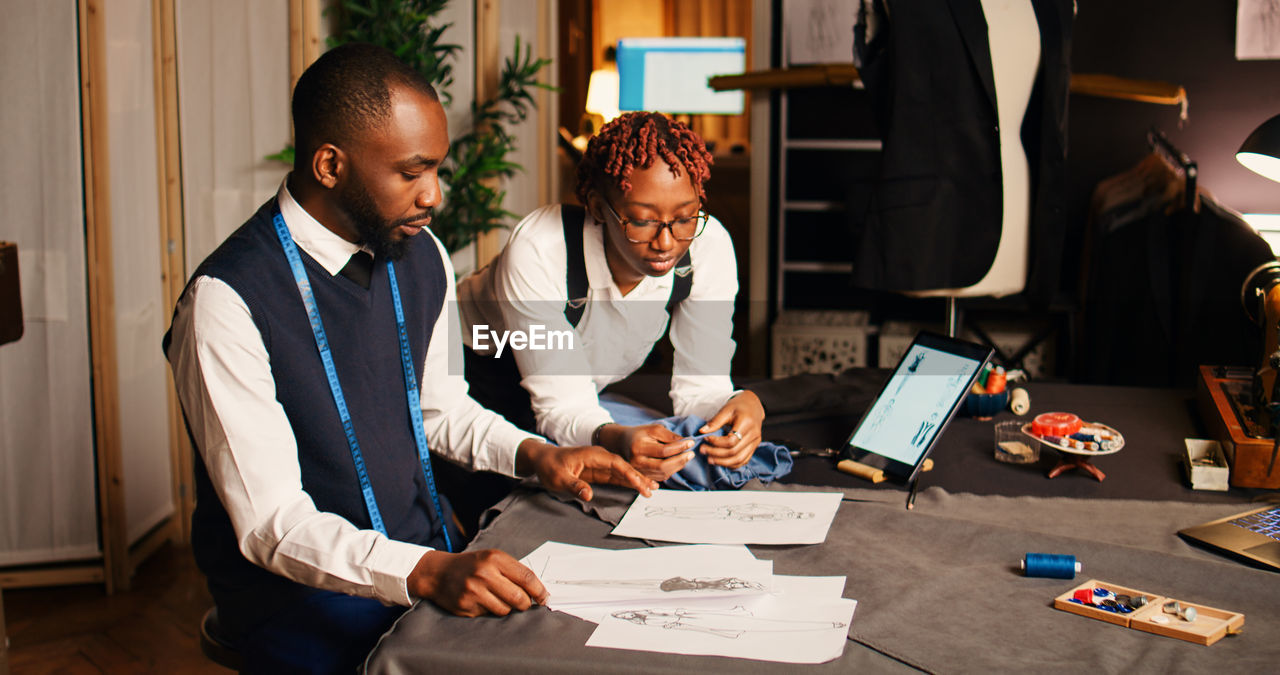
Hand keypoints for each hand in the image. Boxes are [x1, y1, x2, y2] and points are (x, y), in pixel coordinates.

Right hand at [408, 549, 546, 616]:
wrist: (438, 573)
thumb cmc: (471, 565)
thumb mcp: (492, 558)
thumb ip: (513, 571)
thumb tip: (537, 591)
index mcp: (495, 559)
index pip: (526, 577)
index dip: (540, 591)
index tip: (545, 598)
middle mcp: (484, 574)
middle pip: (519, 598)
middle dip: (525, 604)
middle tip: (523, 603)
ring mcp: (474, 592)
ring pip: (505, 610)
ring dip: (506, 608)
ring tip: (495, 598)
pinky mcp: (466, 607)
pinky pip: (488, 615)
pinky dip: (489, 611)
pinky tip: (480, 601)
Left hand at [516, 439, 657, 500]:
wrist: (542, 459)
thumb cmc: (549, 466)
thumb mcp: (558, 478)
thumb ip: (574, 485)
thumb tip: (588, 495)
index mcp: (592, 455)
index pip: (616, 463)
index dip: (629, 473)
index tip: (640, 484)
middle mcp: (599, 457)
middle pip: (623, 467)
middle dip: (638, 477)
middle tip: (652, 489)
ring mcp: (599, 464)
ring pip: (622, 472)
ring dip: (636, 480)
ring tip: (652, 488)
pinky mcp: (598, 472)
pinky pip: (616, 477)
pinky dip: (627, 482)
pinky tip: (638, 486)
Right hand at [598, 423, 696, 481]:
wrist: (624, 443)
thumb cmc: (640, 434)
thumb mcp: (653, 429)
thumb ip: (669, 435)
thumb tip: (685, 442)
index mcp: (638, 447)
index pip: (663, 450)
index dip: (679, 447)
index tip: (690, 442)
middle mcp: (637, 462)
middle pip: (663, 466)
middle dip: (680, 460)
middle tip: (691, 453)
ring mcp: (639, 471)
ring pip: (663, 473)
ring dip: (678, 466)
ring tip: (686, 457)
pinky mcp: (643, 477)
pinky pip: (661, 477)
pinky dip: (672, 470)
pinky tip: (677, 463)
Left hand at [697, 391, 764, 468]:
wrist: (753, 407)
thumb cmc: (738, 407)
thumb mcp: (726, 410)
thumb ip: (715, 422)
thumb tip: (702, 432)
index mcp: (747, 423)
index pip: (731, 440)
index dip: (716, 442)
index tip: (705, 438)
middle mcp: (754, 435)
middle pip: (734, 452)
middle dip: (717, 454)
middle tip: (703, 450)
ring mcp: (755, 442)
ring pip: (739, 460)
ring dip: (723, 462)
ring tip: (710, 459)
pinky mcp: (754, 447)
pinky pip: (744, 461)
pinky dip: (732, 464)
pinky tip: (721, 462)